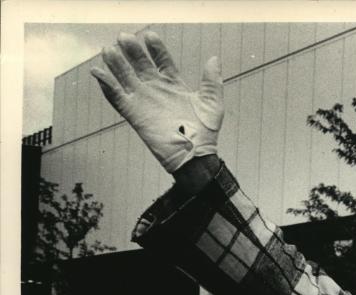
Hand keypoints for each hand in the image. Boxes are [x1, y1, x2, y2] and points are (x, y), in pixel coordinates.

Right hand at [92, 32, 222, 172]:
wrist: (195, 155)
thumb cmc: (205, 132)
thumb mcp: (212, 103)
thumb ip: (211, 81)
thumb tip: (214, 59)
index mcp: (174, 84)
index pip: (162, 60)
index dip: (156, 48)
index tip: (150, 35)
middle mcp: (156, 89)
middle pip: (140, 64)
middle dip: (132, 50)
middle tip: (124, 37)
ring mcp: (144, 100)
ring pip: (125, 77)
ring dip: (116, 63)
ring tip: (109, 50)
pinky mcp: (134, 113)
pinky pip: (116, 98)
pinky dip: (106, 86)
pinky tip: (98, 73)